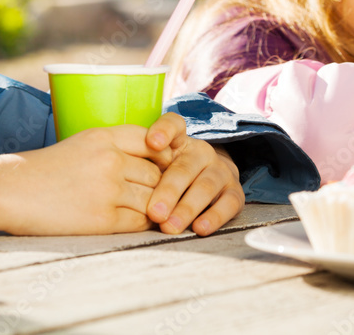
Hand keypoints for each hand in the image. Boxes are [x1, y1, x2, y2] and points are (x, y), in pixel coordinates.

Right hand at [0, 125, 172, 235]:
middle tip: (160, 195)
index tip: (162, 166)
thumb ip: (112, 149)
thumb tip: (149, 165)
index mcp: (101, 137)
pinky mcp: (103, 218)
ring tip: (149, 212)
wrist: (11, 191)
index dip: (162, 154)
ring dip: (154, 208)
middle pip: (157, 173)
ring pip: (153, 199)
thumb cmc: (43, 169)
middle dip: (161, 186)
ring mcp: (108, 189)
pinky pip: (139, 222)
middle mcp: (109, 159)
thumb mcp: (78, 145)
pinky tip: (131, 222)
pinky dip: (140, 224)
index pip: (150, 139)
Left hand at [144, 113, 244, 235]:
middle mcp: (201, 152)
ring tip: (170, 226)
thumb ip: (141, 165)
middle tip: (153, 213)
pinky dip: (214, 217)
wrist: (210, 177)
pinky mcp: (235, 192)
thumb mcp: (156, 163)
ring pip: (205, 187)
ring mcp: (220, 171)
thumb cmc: (170, 172)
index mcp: (179, 140)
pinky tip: (199, 228)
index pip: (173, 125)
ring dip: (186, 209)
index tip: (153, 142)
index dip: (164, 131)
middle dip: (168, 192)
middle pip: (184, 168)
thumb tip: (119, 183)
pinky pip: (228, 204)